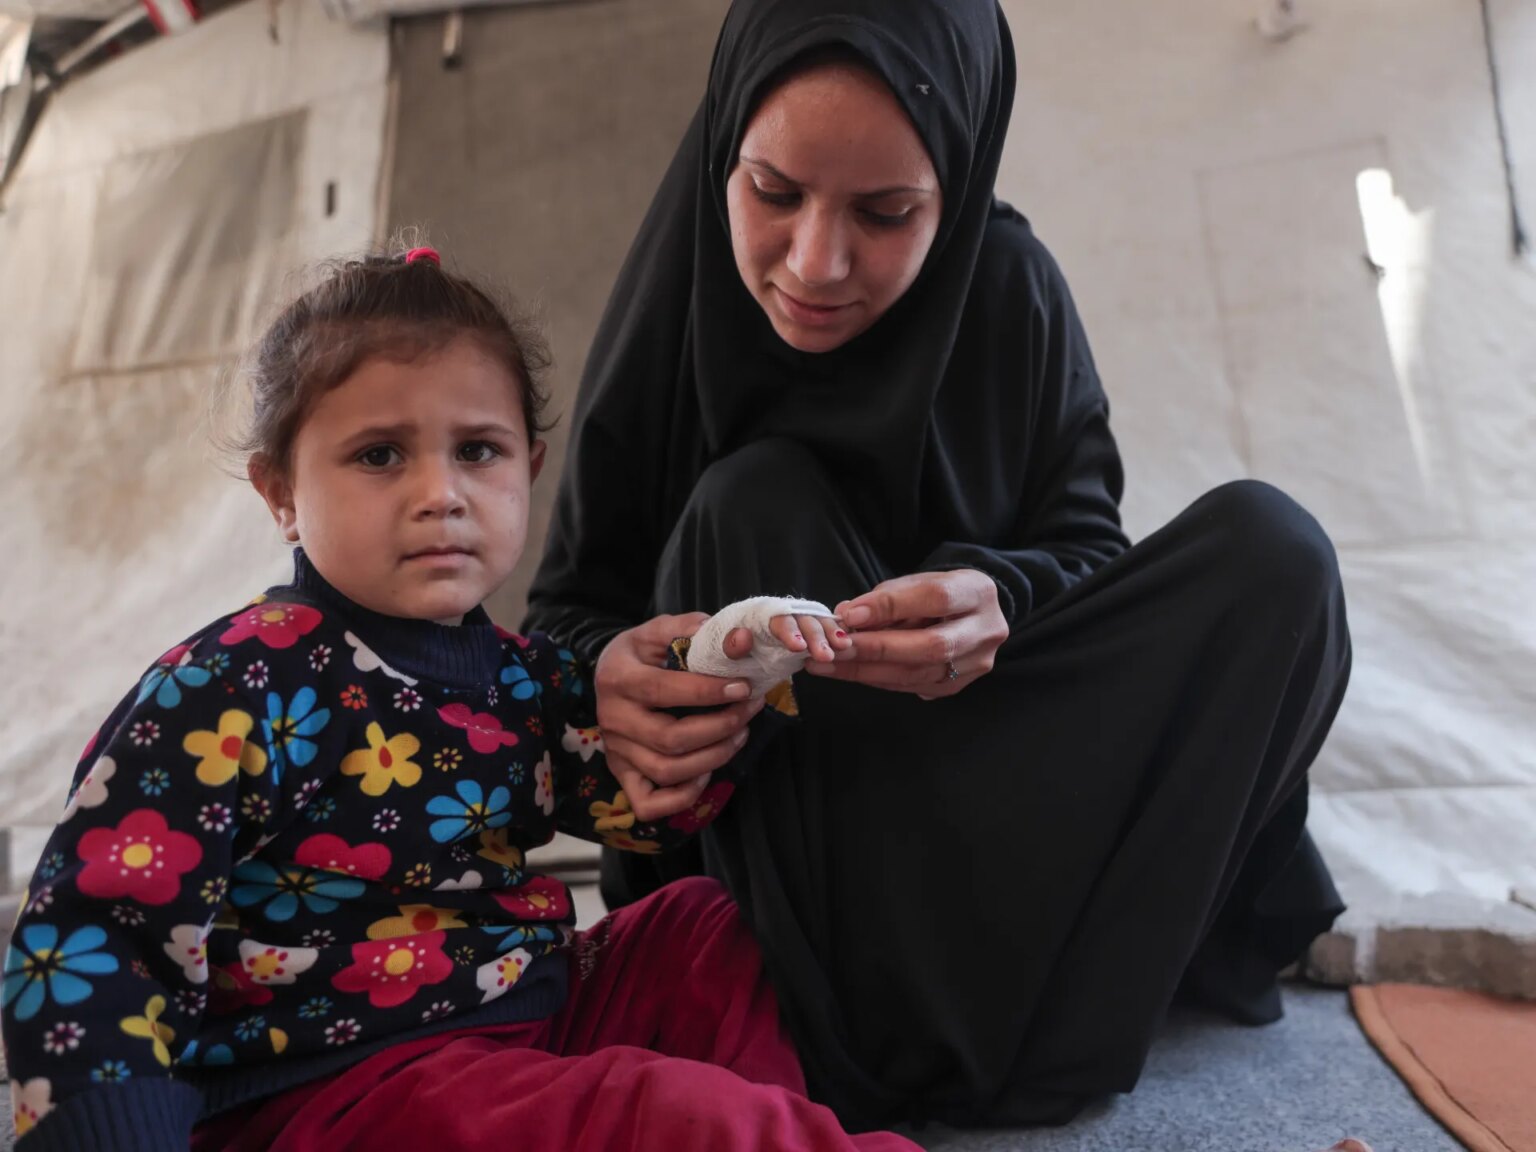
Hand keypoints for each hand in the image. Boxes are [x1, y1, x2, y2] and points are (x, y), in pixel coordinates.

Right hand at [594, 613, 763, 820]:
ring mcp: (616, 751)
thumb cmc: (643, 652)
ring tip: (739, 735)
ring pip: (666, 771)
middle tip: (749, 710)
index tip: (744, 687)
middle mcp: (612, 718)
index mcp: (618, 678)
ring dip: (712, 758)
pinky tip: (707, 772)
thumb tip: (741, 640)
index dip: (708, 692)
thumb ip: (698, 630)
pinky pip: (649, 804)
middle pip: (670, 739)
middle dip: (720, 728)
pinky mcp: (622, 774)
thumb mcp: (661, 630)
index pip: (664, 691)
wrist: (610, 673)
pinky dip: (682, 797)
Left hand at [720, 613, 852, 664]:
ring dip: (830, 636)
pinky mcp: (804, 642)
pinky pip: (823, 636)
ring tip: (843, 649)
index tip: (798, 647)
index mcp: (759, 616)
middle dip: (816, 636)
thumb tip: (742, 636)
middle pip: (803, 619)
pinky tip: (845, 649)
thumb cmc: (719, 653)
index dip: (789, 630)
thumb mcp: (717, 651)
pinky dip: (834, 640)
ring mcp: (795, 628)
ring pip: (817, 625)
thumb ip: (729, 644)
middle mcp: (781, 617)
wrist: (723, 661)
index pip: (777, 617)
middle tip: (826, 655)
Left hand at [803, 570, 1007, 697]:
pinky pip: (914, 687)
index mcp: (978, 593)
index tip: (851, 615)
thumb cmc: (937, 593)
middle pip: (932, 646)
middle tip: (835, 648)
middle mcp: (986, 631)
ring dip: (869, 671)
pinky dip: (880, 680)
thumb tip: (847, 616)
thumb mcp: (914, 582)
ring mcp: (977, 663)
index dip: (891, 607)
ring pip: (920, 674)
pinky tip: (853, 672)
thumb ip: (884, 598)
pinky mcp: (960, 686)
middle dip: (877, 649)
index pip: (935, 598)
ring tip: (831, 665)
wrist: (970, 614)